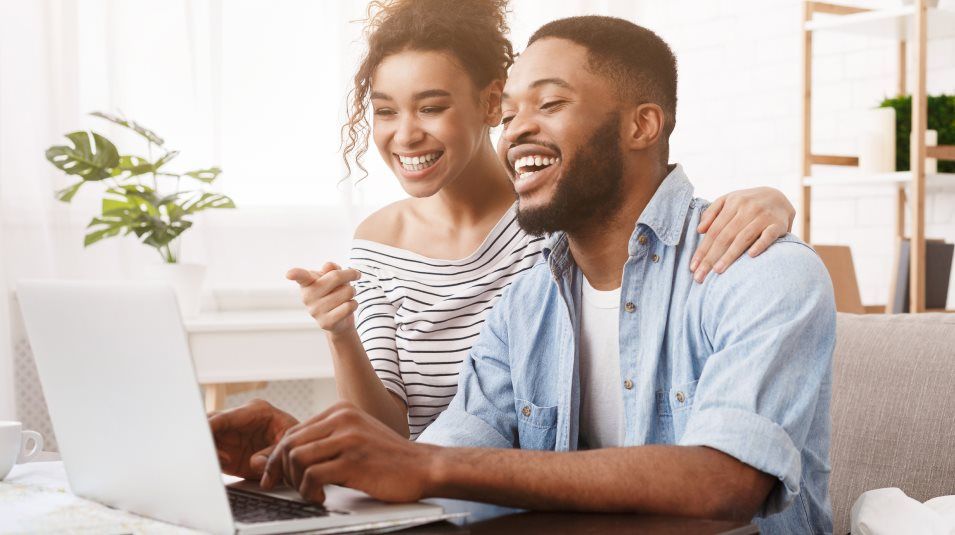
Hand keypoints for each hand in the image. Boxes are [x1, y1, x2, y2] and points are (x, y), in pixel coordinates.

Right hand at [209, 399, 299, 478]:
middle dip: (204, 437)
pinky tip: (221, 465)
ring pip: (207, 438)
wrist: (297, 455)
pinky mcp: (227, 451)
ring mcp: (232, 435)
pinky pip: (211, 453)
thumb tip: (254, 462)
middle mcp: (239, 420)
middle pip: (210, 423)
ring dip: (208, 450)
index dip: (211, 426)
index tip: (204, 437)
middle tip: (207, 452)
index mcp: (255, 411)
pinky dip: (211, 460)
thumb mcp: (288, 444)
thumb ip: (272, 453)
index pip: (225, 415)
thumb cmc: (295, 441)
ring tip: (223, 461)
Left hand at [261, 401, 434, 503]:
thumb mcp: (354, 441)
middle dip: (279, 470)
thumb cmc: (388, 459)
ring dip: (296, 483)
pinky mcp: (354, 460)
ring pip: (297, 458)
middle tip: (284, 487)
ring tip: (309, 493)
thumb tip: (279, 459)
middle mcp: (343, 418)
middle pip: (289, 443)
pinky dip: (309, 492)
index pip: (293, 431)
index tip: (273, 476)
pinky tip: (320, 498)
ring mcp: (349, 438)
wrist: (424, 467)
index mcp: (340, 410)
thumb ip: (323, 444)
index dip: (277, 457)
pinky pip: (313, 476)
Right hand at [287, 263, 361, 334]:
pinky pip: (348, 307)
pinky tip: (348, 306)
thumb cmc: (335, 292)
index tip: (289, 274)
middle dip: (350, 274)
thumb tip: (329, 266)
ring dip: (352, 292)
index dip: (295, 274)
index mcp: (307, 283)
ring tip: (346, 296)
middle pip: (336, 277)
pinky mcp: (325, 323)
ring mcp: (315, 311)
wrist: (339, 319)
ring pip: (347, 292)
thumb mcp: (334, 277)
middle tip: (354, 276)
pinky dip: (354, 304)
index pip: (300, 276)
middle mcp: (307, 297)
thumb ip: (332, 269)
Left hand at [690, 187, 794, 282]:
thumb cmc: (748, 203)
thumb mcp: (729, 200)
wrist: (780, 197)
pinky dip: (760, 245)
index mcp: (732, 203)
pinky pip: (768, 236)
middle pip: (725, 237)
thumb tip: (699, 230)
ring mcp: (763, 216)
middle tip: (701, 276)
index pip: (713, 231)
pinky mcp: (778, 224)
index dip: (702, 250)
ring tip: (718, 271)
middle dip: (710, 258)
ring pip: (743, 238)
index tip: (693, 267)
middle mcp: (747, 209)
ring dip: (729, 255)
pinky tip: (751, 256)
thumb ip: (712, 212)